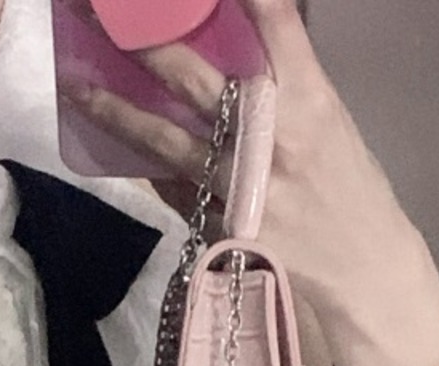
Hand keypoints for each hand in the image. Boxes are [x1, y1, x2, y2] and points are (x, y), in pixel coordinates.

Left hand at [61, 0, 423, 316]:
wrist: (361, 268)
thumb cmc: (347, 186)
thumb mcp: (328, 121)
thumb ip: (287, 81)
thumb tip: (243, 40)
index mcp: (309, 101)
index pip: (276, 25)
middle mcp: (271, 139)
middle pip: (197, 79)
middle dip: (147, 43)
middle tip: (106, 16)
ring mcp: (240, 187)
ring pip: (165, 142)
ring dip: (116, 115)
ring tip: (77, 91)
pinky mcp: (220, 228)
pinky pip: (172, 190)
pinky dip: (145, 169)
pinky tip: (111, 148)